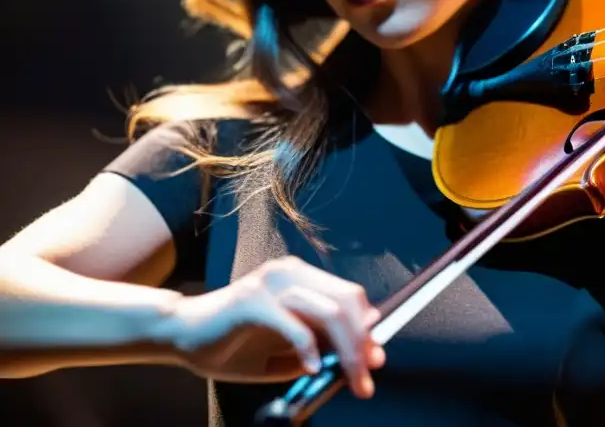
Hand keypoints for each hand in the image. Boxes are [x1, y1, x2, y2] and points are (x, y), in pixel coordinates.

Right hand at [162, 255, 384, 396]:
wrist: (181, 335)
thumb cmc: (232, 343)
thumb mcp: (284, 351)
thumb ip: (318, 346)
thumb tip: (359, 355)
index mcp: (302, 279)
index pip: (350, 298)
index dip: (368, 330)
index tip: (375, 363)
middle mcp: (291, 273)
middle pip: (347, 303)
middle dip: (362, 344)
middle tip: (365, 378)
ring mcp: (272, 283)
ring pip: (329, 312)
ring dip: (346, 350)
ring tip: (348, 377)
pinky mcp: (253, 300)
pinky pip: (295, 325)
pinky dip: (310, 349)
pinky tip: (312, 368)